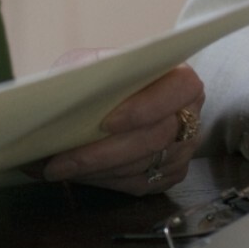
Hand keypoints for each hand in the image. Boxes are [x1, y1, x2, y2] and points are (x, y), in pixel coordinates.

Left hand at [36, 57, 205, 195]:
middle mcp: (190, 114)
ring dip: (98, 170)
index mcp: (179, 77)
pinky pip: (140, 184)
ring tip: (58, 168)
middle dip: (103, 152)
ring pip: (144, 166)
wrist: (96, 101)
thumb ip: (88, 70)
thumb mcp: (89, 63)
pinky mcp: (171, 174)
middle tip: (61, 160)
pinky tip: (79, 175)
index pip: (179, 89)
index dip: (145, 107)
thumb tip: (67, 92)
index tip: (105, 123)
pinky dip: (105, 181)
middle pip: (156, 138)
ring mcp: (183, 148)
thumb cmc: (96, 80)